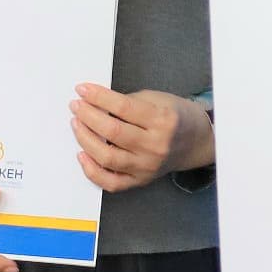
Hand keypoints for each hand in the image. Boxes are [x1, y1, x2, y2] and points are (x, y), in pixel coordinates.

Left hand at [72, 84, 211, 192]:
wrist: (195, 142)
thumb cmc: (175, 117)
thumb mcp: (159, 99)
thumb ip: (129, 102)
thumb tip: (96, 102)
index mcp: (163, 120)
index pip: (123, 107)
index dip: (98, 97)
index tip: (82, 89)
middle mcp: (156, 145)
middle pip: (112, 131)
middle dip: (87, 115)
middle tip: (76, 105)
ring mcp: (147, 166)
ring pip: (107, 157)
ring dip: (85, 139)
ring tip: (77, 124)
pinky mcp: (140, 180)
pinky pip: (111, 182)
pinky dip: (92, 171)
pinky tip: (83, 155)